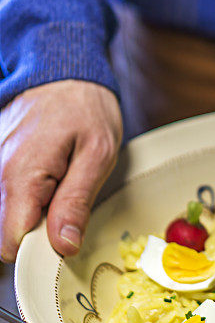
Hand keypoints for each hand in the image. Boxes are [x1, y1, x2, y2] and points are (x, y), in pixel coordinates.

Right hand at [0, 80, 122, 261]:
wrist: (66, 74)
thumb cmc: (86, 108)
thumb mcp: (98, 155)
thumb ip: (76, 202)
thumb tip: (64, 245)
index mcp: (21, 175)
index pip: (11, 243)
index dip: (40, 248)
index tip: (63, 235)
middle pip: (5, 233)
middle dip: (36, 230)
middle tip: (66, 201)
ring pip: (4, 215)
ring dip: (31, 211)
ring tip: (57, 182)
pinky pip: (5, 196)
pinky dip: (25, 195)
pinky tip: (45, 177)